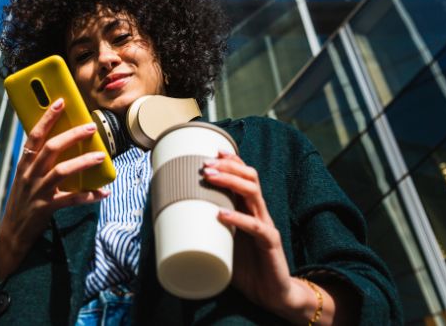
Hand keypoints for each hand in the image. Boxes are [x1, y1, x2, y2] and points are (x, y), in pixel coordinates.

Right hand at [0, 98, 108, 278]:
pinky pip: (71, 199)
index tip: (61, 102)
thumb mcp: (25, 177)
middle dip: (72, 135)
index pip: (35, 135)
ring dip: (83, 162)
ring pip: (61, 171)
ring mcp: (37, 191)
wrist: (13, 233)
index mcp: (24, 164)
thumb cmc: (23, 200)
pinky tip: (103, 192)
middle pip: (51, 148)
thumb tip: (62, 141)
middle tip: (91, 128)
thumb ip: (39, 161)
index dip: (47, 117)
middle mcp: (29, 175)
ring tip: (101, 156)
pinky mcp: (46, 208)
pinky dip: (89, 196)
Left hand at [202, 150, 338, 323]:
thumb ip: (206, 232)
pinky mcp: (270, 243)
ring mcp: (266, 226)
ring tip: (210, 178)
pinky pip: (256, 227)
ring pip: (254, 194)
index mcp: (249, 210)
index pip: (245, 176)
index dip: (231, 161)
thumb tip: (171, 225)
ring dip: (231, 182)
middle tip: (205, 164)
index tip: (212, 151)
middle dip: (228, 167)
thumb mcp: (222, 244)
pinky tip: (222, 214)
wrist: (273, 293)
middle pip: (250, 178)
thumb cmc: (247, 267)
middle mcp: (259, 212)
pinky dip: (238, 219)